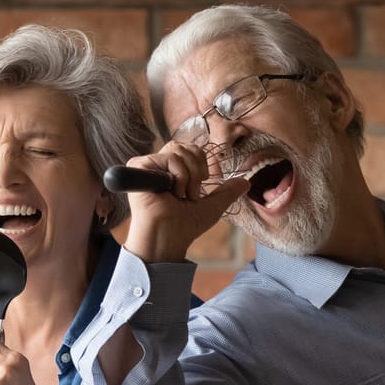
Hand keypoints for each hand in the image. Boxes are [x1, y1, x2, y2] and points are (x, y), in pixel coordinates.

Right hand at [122, 140, 248, 263]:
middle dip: (198, 169)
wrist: (169, 238)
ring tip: (183, 196)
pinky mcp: (138, 167)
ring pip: (178, 150)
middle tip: (194, 193)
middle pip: (186, 146)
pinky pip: (168, 157)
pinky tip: (173, 193)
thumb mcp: (212, 205)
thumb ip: (227, 191)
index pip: (191, 148)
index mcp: (172, 171)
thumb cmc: (184, 226)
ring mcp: (148, 166)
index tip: (204, 183)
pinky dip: (178, 176)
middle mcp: (159, 166)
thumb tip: (246, 181)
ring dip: (189, 176)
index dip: (202, 162)